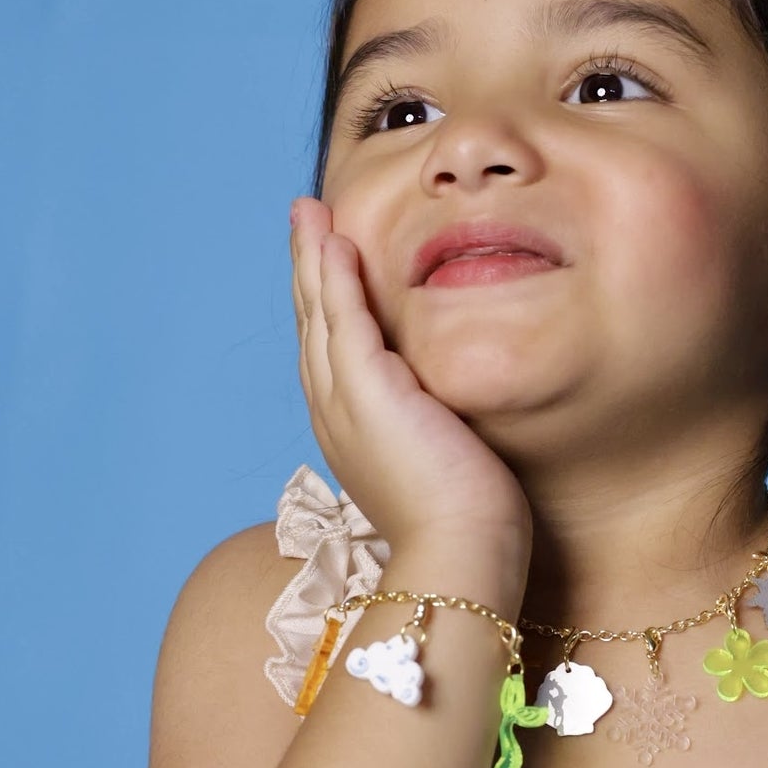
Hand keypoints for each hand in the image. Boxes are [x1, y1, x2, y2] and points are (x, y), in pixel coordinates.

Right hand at [289, 198, 533, 550]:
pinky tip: (336, 241)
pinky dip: (335, 278)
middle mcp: (335, 415)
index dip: (326, 304)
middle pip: (313, 326)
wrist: (458, 555)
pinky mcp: (367, 391)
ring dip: (313, 258)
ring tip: (309, 213)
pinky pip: (344, 319)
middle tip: (304, 219)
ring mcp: (343, 403)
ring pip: (319, 314)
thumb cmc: (463, 528)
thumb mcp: (443, 468)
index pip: (333, 354)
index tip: (328, 262)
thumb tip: (451, 422)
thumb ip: (435, 434)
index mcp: (351, 432)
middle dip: (308, 269)